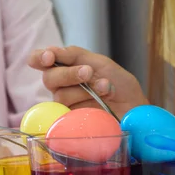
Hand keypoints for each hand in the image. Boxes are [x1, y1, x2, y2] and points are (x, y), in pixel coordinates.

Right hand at [28, 46, 148, 117]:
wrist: (135, 107)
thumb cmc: (119, 84)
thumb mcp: (100, 63)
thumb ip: (75, 55)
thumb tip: (52, 51)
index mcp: (65, 67)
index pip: (40, 60)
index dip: (39, 58)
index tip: (49, 57)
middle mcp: (61, 85)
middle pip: (49, 78)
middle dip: (69, 73)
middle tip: (88, 72)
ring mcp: (65, 105)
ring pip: (61, 95)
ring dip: (85, 89)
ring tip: (107, 87)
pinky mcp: (71, 123)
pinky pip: (68, 113)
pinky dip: (86, 104)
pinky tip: (99, 102)